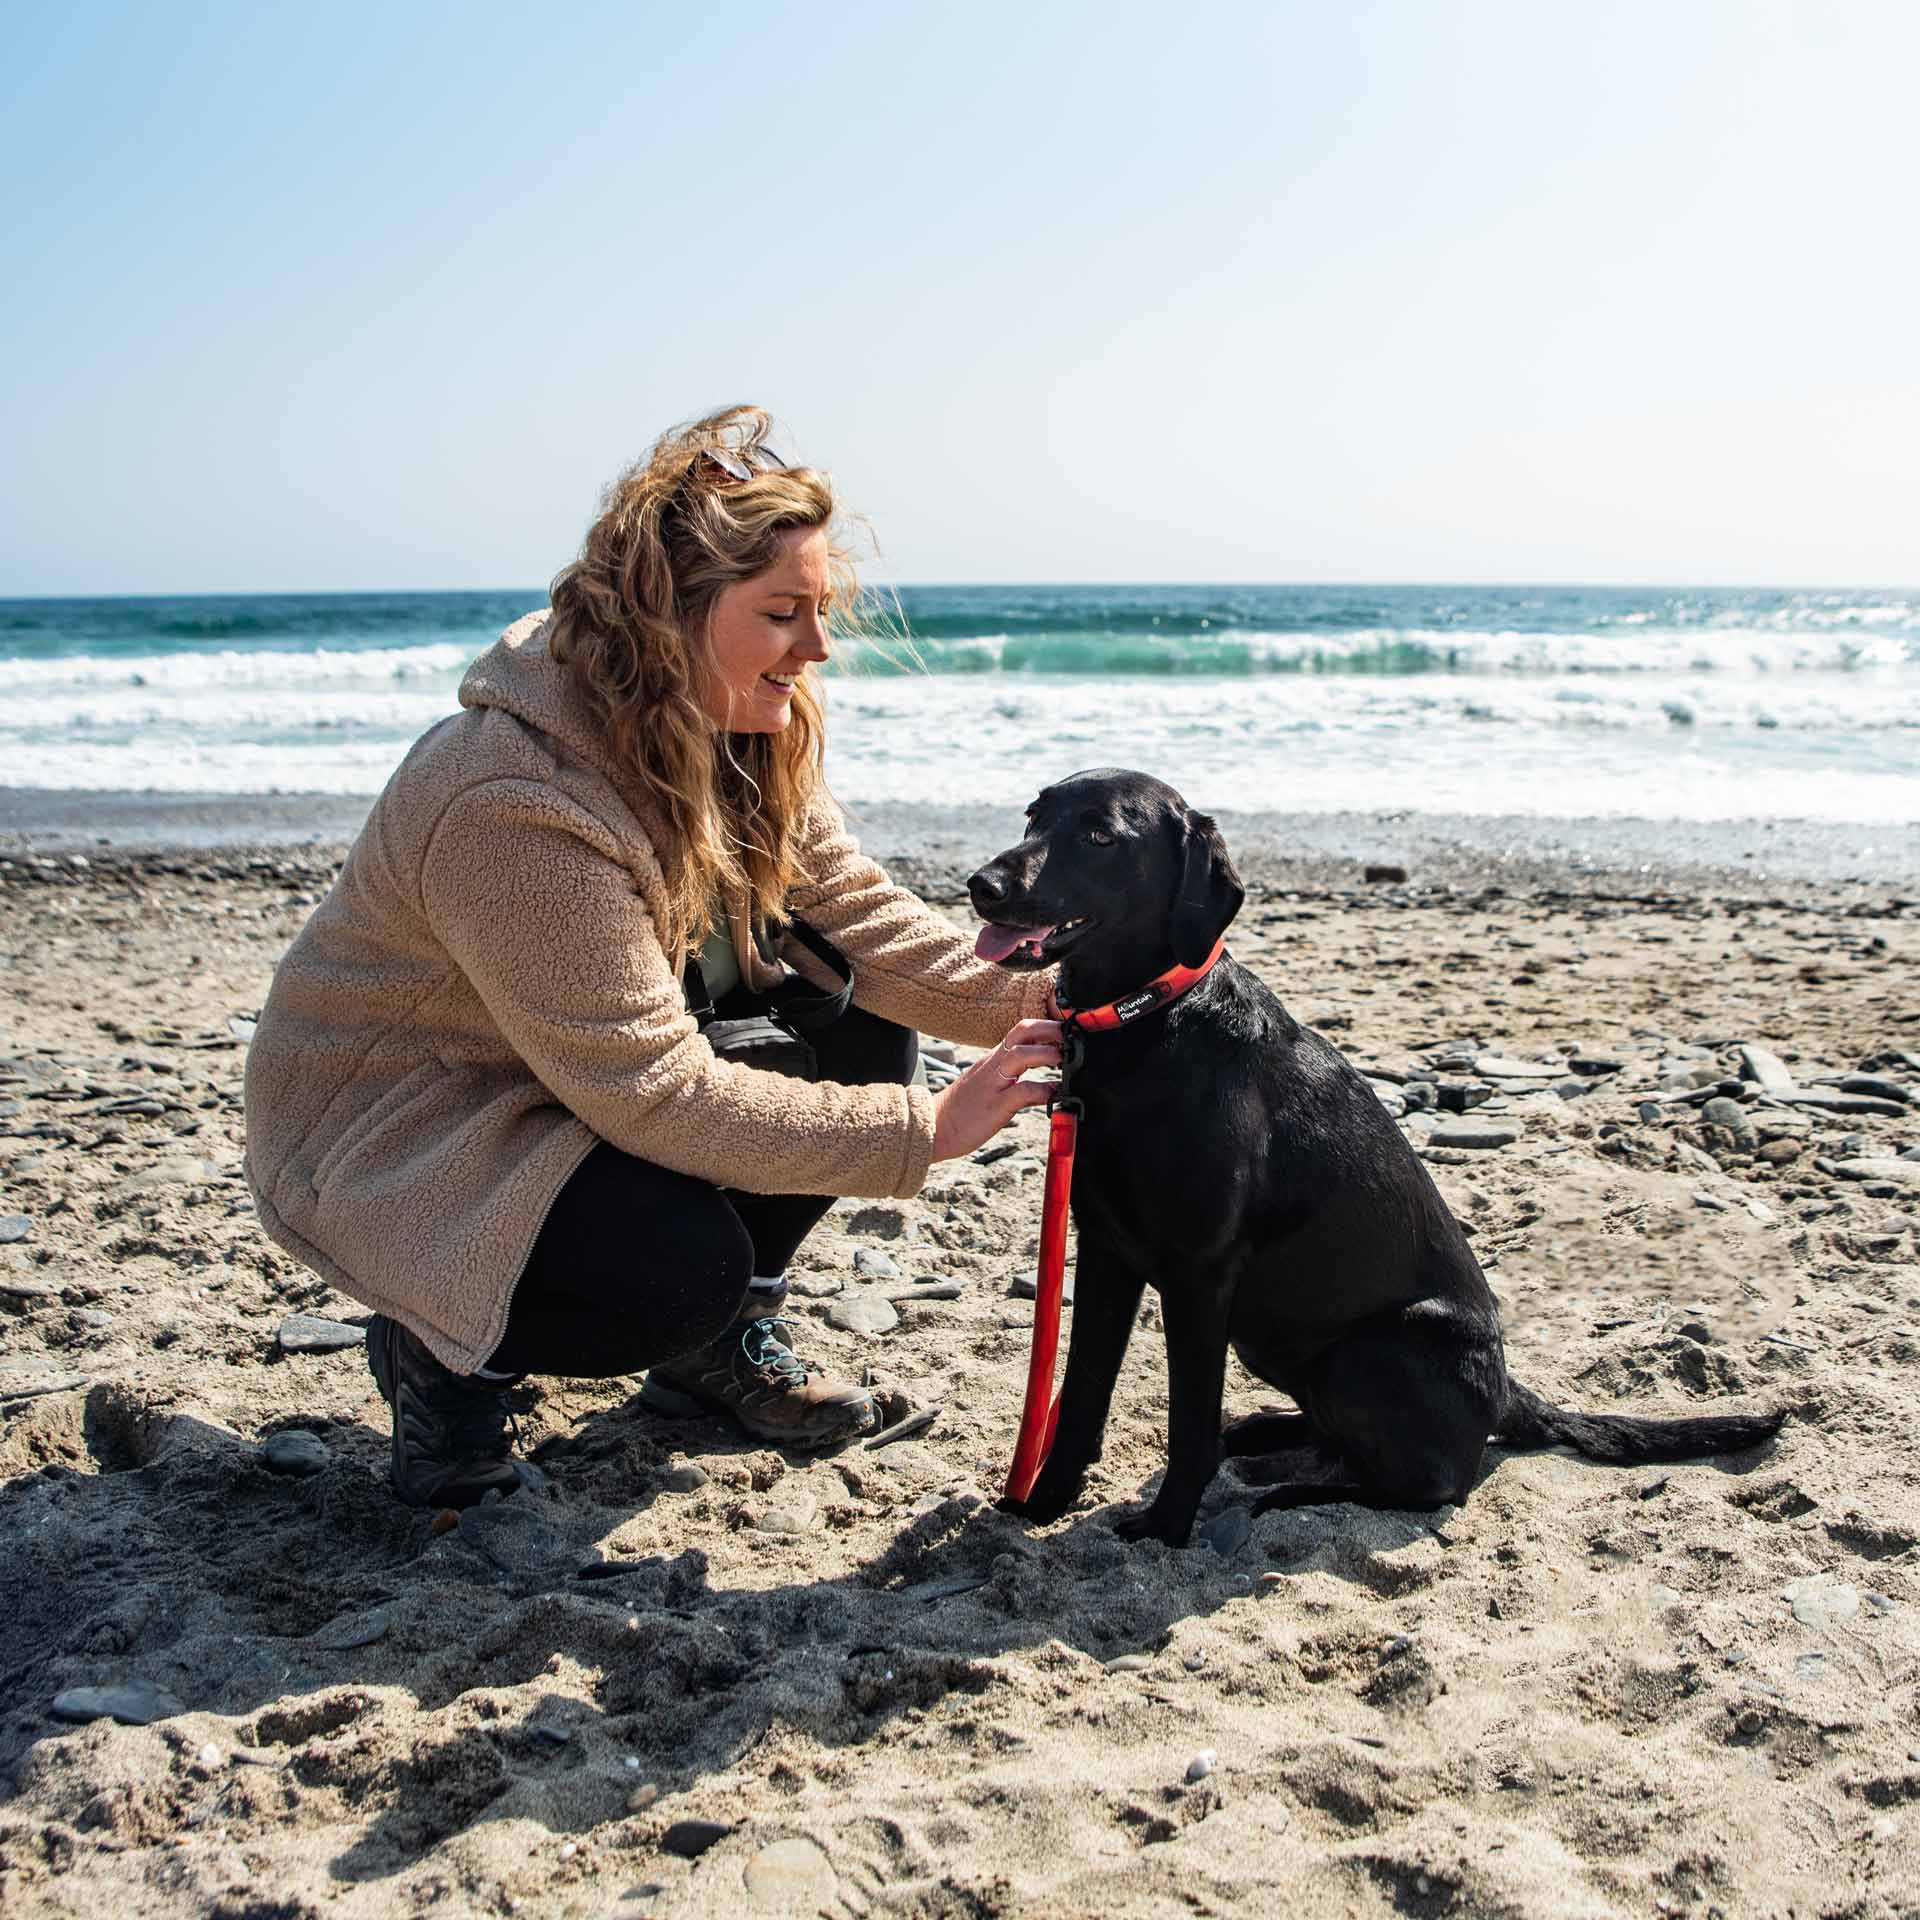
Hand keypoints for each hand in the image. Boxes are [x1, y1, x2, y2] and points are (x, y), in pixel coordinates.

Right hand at [930, 1018, 1062, 1161]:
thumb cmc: (962, 1109)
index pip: (1021, 1029)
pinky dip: (1044, 1091)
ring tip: (1065, 1060)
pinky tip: (1055, 1095)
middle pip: (1022, 1031)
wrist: (934, 1127)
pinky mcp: (995, 1106)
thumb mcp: (988, 1084)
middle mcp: (993, 1064)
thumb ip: (1014, 1078)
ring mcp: (994, 1083)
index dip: (1046, 1025)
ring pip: (1021, 1054)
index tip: (1067, 1032)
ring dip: (1048, 1054)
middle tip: (1072, 1037)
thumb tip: (1046, 1082)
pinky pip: (1023, 1092)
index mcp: (993, 1058)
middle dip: (1050, 1029)